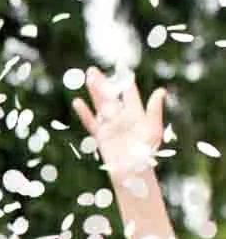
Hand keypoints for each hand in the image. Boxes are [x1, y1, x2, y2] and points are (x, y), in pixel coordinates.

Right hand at [73, 67, 165, 184]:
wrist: (133, 171)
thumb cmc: (146, 151)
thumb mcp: (153, 128)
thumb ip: (154, 110)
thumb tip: (161, 91)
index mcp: (135, 113)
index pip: (128, 92)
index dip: (124, 80)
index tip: (120, 66)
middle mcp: (121, 117)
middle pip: (110, 96)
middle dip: (102, 83)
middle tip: (93, 69)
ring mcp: (110, 126)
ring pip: (99, 105)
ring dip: (92, 92)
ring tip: (86, 79)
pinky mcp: (100, 136)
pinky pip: (90, 122)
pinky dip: (84, 113)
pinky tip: (78, 102)